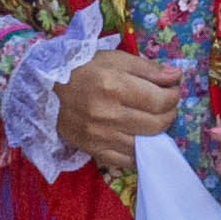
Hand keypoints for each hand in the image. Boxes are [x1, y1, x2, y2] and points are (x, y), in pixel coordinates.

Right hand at [53, 50, 185, 167]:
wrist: (44, 90)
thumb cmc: (82, 69)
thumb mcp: (115, 59)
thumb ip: (148, 69)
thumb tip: (176, 76)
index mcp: (114, 87)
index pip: (159, 101)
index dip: (173, 97)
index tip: (173, 91)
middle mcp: (107, 114)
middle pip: (156, 124)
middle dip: (169, 114)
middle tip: (166, 105)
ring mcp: (100, 136)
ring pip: (144, 144)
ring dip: (157, 133)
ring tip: (153, 120)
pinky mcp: (93, 151)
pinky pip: (126, 160)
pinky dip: (138, 151)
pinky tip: (139, 138)